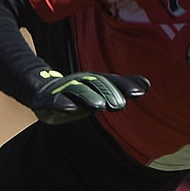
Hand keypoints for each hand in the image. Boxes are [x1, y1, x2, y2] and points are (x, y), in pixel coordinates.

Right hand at [28, 69, 147, 123]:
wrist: (42, 90)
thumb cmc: (78, 92)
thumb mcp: (98, 89)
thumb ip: (120, 87)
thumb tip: (147, 85)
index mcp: (94, 81)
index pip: (112, 82)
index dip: (125, 85)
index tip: (141, 92)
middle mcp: (81, 83)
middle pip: (97, 85)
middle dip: (108, 93)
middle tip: (120, 105)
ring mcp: (64, 90)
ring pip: (78, 91)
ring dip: (88, 97)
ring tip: (99, 105)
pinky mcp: (49, 100)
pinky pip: (56, 101)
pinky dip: (62, 103)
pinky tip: (69, 108)